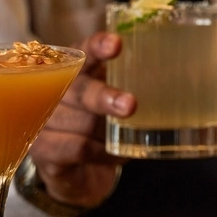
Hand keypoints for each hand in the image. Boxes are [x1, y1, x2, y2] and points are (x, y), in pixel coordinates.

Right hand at [27, 32, 135, 206]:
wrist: (80, 172)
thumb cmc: (101, 126)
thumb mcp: (116, 101)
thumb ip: (134, 86)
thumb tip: (174, 80)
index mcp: (76, 71)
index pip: (83, 51)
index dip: (97, 47)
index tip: (116, 44)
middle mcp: (52, 91)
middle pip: (78, 89)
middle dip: (104, 97)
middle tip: (130, 104)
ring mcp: (42, 121)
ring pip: (80, 122)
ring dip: (106, 132)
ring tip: (122, 137)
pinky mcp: (43, 150)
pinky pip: (78, 148)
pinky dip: (102, 152)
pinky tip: (114, 154)